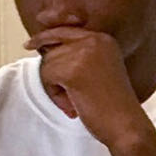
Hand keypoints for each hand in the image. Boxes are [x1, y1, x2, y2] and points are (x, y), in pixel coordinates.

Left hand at [29, 30, 150, 151]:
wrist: (125, 124)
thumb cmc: (113, 104)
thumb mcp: (100, 68)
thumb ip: (78, 54)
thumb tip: (44, 47)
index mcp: (103, 39)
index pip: (64, 30)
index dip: (45, 38)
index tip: (30, 44)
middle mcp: (95, 40)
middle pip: (52, 49)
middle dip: (56, 74)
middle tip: (75, 95)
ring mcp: (84, 54)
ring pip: (47, 64)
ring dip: (56, 87)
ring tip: (76, 100)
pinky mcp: (73, 70)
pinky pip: (46, 76)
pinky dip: (55, 94)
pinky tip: (72, 104)